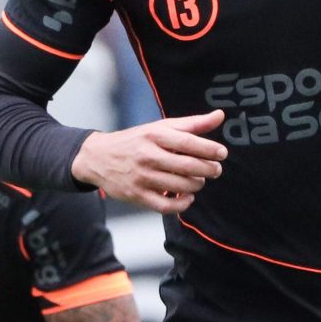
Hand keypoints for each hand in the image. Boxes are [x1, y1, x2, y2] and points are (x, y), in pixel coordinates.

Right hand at [73, 111, 228, 214]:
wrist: (98, 157)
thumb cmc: (136, 141)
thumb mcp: (161, 127)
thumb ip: (192, 124)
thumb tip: (220, 115)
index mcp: (154, 135)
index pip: (188, 142)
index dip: (210, 149)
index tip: (222, 153)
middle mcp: (147, 155)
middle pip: (188, 167)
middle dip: (209, 170)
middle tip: (215, 169)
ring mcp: (141, 177)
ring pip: (181, 186)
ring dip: (197, 185)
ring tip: (198, 180)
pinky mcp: (137, 195)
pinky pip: (167, 206)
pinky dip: (183, 204)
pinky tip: (186, 196)